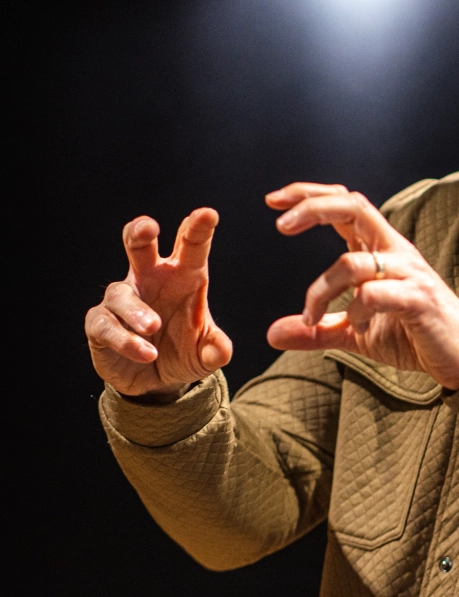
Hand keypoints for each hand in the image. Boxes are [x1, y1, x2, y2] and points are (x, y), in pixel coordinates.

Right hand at [85, 210, 232, 398]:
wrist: (156, 382)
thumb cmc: (183, 352)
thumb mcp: (206, 354)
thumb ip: (216, 350)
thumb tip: (220, 352)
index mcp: (182, 276)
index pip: (190, 246)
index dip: (197, 228)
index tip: (208, 214)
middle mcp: (150, 280)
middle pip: (139, 246)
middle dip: (140, 232)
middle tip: (148, 227)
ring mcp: (123, 300)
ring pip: (121, 293)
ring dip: (136, 310)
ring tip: (153, 327)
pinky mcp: (100, 324)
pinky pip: (106, 325)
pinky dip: (125, 339)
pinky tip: (145, 353)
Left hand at [264, 184, 458, 390]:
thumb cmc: (413, 336)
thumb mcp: (356, 332)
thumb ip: (318, 329)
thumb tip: (272, 333)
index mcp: (380, 249)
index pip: (345, 205)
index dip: (310, 196)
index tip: (273, 203)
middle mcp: (394, 251)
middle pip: (354, 206)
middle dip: (313, 207)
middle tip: (281, 226)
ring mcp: (408, 272)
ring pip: (353, 262)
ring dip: (320, 291)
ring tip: (310, 318)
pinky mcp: (418, 299)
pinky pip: (375, 293)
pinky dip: (356, 309)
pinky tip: (356, 325)